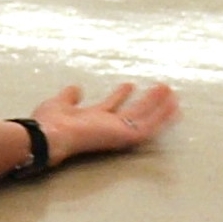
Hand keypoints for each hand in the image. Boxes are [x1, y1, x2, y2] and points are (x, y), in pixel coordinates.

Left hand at [32, 81, 177, 163]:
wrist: (49, 136)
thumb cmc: (50, 122)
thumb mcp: (59, 103)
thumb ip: (69, 97)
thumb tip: (76, 88)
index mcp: (91, 120)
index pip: (110, 107)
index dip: (120, 96)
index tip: (130, 85)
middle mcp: (107, 127)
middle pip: (132, 113)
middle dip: (146, 101)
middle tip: (161, 88)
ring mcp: (117, 132)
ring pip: (145, 119)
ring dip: (159, 106)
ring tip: (172, 94)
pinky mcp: (126, 136)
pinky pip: (149, 126)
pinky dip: (162, 116)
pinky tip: (172, 106)